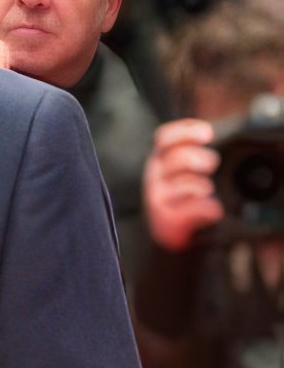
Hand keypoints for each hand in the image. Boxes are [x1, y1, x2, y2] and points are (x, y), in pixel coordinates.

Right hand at [145, 119, 222, 251]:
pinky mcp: (166, 219)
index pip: (164, 138)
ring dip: (203, 186)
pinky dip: (209, 209)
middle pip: (176, 157)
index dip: (186, 132)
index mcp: (159, 159)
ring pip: (186, 184)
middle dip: (199, 158)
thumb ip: (192, 150)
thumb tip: (210, 131)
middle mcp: (155, 176)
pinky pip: (195, 209)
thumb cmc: (180, 197)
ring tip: (206, 191)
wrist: (167, 236)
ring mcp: (158, 198)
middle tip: (211, 164)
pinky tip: (212, 210)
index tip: (208, 133)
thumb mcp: (183, 169)